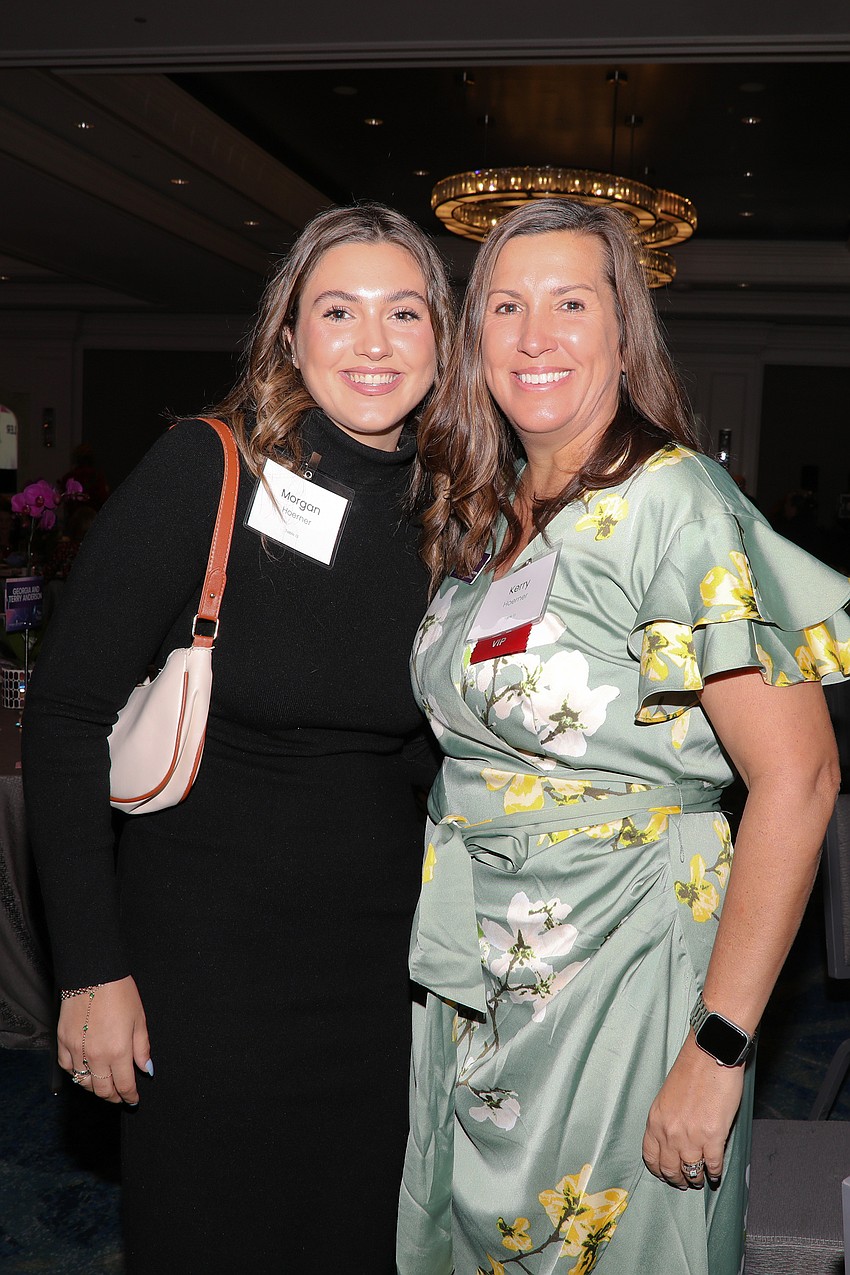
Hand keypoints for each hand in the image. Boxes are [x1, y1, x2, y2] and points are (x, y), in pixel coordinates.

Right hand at [57, 975, 151, 1104]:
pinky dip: (75, 1073)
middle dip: (113, 1096)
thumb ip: (142, 1048)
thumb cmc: (120, 992)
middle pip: (102, 1089)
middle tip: (119, 1096)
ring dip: (94, 1088)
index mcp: (119, 1051)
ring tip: (103, 1086)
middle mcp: (96, 1056)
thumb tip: (146, 1069)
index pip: (124, 1085)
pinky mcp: (63, 1042)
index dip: (130, 1096)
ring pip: (83, 1082)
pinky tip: (83, 1071)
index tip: (133, 1099)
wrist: (93, 973)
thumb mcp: (139, 1019)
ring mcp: (77, 1050)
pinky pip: (67, 1067)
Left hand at [642, 1034, 744, 1189]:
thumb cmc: (690, 1071)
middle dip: (677, 1179)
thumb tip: (672, 1141)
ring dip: (697, 1179)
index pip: (650, 1157)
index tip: (665, 1174)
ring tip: (701, 1180)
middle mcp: (670, 1133)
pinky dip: (715, 1172)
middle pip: (669, 1169)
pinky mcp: (713, 1138)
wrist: (710, 1055)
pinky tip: (716, 1173)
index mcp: (655, 1120)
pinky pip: (713, 1165)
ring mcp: (692, 1138)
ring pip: (691, 1172)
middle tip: (684, 1182)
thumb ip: (667, 1120)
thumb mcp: (667, 1097)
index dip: (658, 1170)